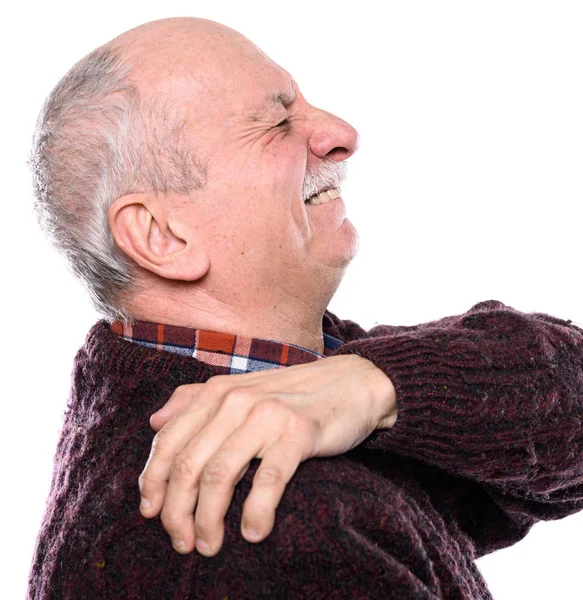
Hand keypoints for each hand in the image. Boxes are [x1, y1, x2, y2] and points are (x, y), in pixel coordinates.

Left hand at [138, 354, 397, 556]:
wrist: (349, 383)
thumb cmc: (290, 395)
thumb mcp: (238, 390)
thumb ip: (193, 401)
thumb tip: (153, 421)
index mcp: (216, 392)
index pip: (168, 441)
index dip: (153, 482)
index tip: (151, 514)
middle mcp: (235, 400)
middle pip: (188, 464)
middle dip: (177, 512)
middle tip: (182, 542)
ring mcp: (266, 415)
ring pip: (220, 475)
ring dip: (208, 520)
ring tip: (209, 545)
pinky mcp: (298, 432)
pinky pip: (269, 479)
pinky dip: (256, 512)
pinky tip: (254, 533)